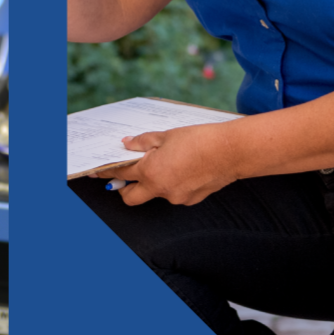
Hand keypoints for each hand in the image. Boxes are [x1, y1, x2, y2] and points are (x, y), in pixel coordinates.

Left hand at [90, 123, 238, 206]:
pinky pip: (173, 194)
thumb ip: (144, 142)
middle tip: (126, 176)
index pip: (122, 173)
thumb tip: (128, 144)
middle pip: (130, 197)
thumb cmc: (201, 139)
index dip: (110, 170)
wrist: (232, 151)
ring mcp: (175, 197)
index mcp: (151, 171)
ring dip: (153, 183)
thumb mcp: (168, 135)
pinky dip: (172, 184)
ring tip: (166, 164)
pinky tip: (184, 169)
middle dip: (124, 189)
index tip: (101, 170)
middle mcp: (160, 189)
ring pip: (154, 194)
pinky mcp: (190, 200)